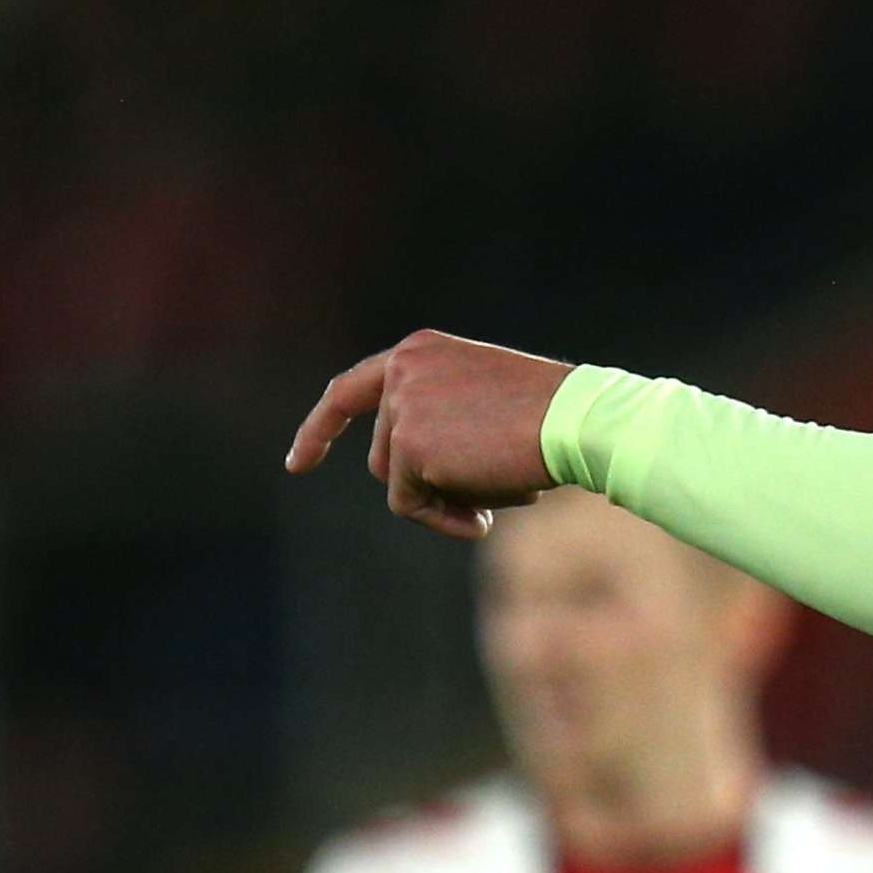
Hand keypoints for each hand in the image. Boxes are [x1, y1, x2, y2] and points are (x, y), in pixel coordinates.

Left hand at [285, 330, 573, 541]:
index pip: (350, 390)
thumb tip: (416, 484)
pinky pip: (408, 504)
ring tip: (492, 501)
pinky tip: (486, 515)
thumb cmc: (550, 418)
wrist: (575, 421)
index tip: (297, 465)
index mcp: (418, 352)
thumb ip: (442, 422)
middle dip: (424, 484)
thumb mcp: (486, 403)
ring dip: (439, 501)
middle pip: (382, 453)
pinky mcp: (409, 447)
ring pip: (395, 481)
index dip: (320, 429)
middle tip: (480, 504)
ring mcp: (402, 408)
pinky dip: (442, 519)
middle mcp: (401, 372)